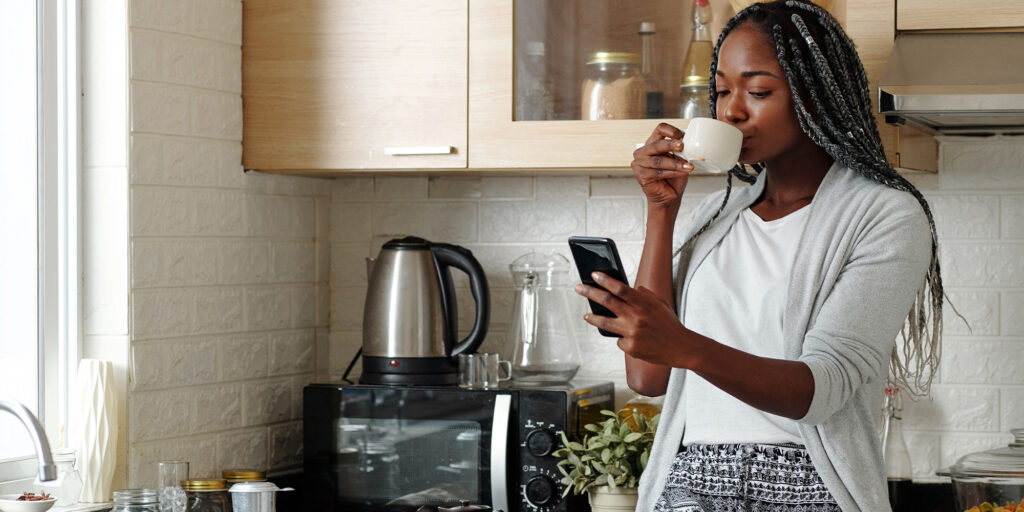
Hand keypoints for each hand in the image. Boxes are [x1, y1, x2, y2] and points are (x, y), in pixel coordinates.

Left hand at [575, 272, 694, 367]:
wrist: (680, 347)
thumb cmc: (669, 323)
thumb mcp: (660, 303)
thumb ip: (643, 295)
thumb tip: (625, 288)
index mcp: (644, 303)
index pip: (620, 288)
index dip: (605, 280)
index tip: (594, 274)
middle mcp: (636, 317)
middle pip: (607, 301)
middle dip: (590, 292)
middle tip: (578, 287)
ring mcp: (632, 333)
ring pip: (605, 323)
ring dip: (593, 317)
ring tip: (586, 315)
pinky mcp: (631, 348)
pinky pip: (619, 340)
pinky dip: (622, 338)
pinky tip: (632, 339)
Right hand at [631, 123, 693, 210]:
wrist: (669, 197)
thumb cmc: (673, 178)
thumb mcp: (679, 160)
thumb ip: (680, 151)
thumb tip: (687, 144)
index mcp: (652, 144)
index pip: (659, 129)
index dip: (670, 130)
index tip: (682, 135)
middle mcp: (643, 152)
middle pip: (656, 144)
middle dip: (671, 145)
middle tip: (682, 146)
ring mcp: (639, 163)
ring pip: (658, 160)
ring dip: (675, 163)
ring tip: (688, 166)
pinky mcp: (640, 175)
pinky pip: (658, 172)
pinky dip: (671, 172)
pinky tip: (681, 172)